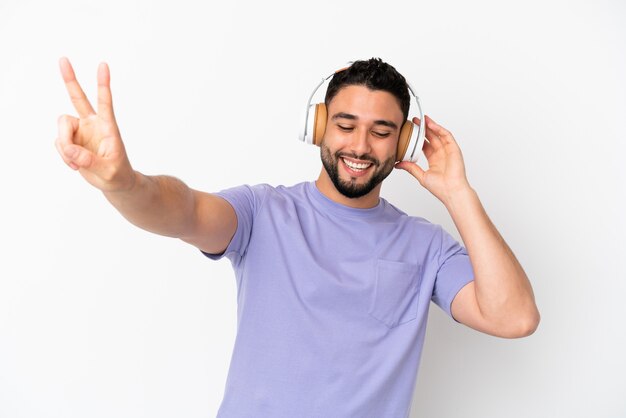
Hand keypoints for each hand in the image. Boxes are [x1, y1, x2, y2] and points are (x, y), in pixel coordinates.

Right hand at [55, 57, 134, 191]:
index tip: (103, 65)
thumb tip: (69, 151)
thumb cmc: (117, 175)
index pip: (105, 102)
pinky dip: (63, 155)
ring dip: (64, 145)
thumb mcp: (108, 171)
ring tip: (75, 162)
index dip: (103, 84)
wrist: (114, 183)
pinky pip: (59, 143)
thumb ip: (89, 161)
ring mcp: (81, 131)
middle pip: (78, 98)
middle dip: (70, 80)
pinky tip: (74, 164)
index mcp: (108, 127)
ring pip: (62, 128)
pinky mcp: (72, 140)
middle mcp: (93, 124)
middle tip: (63, 59)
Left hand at [395, 115, 470, 205]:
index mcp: (434, 160)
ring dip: (431, 126)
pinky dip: (439, 129)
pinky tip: (431, 125)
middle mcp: (441, 154)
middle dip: (423, 129)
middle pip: (431, 138)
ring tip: (422, 119)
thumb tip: (398, 164)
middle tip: (414, 121)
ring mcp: (448, 151)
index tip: (409, 132)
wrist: (451, 191)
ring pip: (439, 134)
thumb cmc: (440, 188)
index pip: (424, 145)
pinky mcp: (454, 149)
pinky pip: (446, 136)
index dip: (417, 138)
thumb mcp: (421, 176)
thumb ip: (411, 168)